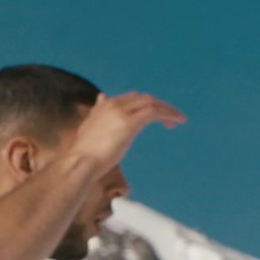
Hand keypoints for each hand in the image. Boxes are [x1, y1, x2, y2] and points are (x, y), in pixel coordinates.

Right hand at [69, 92, 186, 171]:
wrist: (80, 162)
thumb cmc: (84, 154)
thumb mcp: (89, 128)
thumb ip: (97, 113)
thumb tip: (101, 97)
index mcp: (105, 106)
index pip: (130, 99)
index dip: (144, 104)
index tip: (154, 114)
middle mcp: (113, 105)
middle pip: (143, 98)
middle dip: (158, 105)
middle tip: (170, 116)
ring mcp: (122, 113)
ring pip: (151, 103)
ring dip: (166, 109)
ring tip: (178, 119)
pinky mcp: (130, 123)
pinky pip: (154, 113)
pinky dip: (167, 114)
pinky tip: (177, 121)